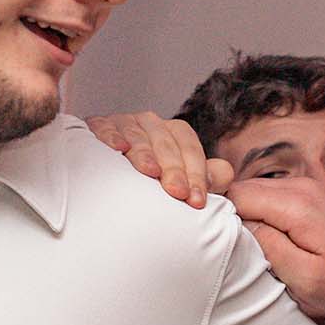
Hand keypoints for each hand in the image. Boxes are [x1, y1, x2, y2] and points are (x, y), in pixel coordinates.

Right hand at [88, 112, 232, 207]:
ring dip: (145, 154)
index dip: (196, 174)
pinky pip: (105, 127)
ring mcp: (124, 123)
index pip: (190, 148)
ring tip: (151, 172)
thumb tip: (226, 173)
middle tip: (177, 193)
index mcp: (173, 133)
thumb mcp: (181, 181)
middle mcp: (150, 124)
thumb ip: (206, 178)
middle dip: (174, 170)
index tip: (197, 201)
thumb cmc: (151, 185)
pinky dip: (111, 136)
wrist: (108, 185)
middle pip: (166, 143)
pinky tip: (118, 149)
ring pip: (138, 135)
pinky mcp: (98, 126)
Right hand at [228, 177, 324, 324]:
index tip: (217, 245)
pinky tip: (271, 241)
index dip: (219, 218)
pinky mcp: (309, 194)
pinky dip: (262, 215)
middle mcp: (302, 186)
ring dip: (247, 217)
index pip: (235, 196)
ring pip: (255, 193)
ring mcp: (307, 186)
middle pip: (242, 189)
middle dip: (231, 216)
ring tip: (256, 248)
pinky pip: (271, 197)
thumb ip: (268, 247)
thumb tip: (239, 225)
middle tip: (234, 250)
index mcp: (298, 204)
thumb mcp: (304, 278)